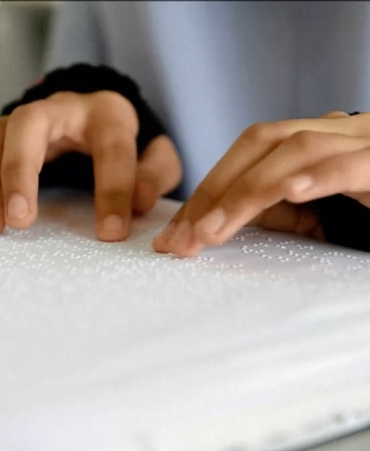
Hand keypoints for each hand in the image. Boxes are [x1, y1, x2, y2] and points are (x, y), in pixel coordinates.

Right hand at [0, 91, 181, 240]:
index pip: (112, 149)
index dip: (113, 191)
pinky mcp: (4, 133)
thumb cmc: (127, 142)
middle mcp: (62, 109)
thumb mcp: (155, 156)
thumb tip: (138, 202)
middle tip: (19, 221)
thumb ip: (154, 175)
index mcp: (108, 115)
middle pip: (28, 123)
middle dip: (19, 171)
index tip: (110, 234)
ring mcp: (27, 118)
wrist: (96, 115)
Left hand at [153, 111, 369, 256]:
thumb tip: (221, 220)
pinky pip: (354, 162)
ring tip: (210, 233)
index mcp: (309, 144)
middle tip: (181, 241)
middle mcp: (332, 133)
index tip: (175, 236)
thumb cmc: (368, 213)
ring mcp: (363, 142)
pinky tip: (291, 192)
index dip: (204, 194)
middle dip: (212, 194)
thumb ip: (275, 210)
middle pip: (257, 144)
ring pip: (294, 149)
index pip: (244, 156)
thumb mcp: (315, 214)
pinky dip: (321, 175)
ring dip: (245, 193)